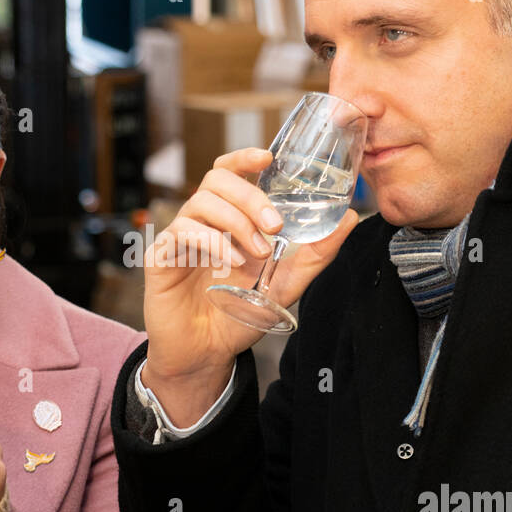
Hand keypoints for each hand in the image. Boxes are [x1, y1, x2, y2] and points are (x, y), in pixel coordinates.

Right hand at [142, 147, 358, 425]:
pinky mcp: (161, 257)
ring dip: (236, 222)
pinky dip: (211, 242)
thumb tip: (351, 218)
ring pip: (201, 202)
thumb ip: (316, 253)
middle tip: (275, 224)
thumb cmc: (238, 316)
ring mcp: (180, 237)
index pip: (229, 172)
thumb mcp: (287, 284)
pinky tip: (229, 263)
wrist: (207, 354)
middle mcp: (203, 222)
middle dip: (250, 196)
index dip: (244, 157)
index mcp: (229, 219)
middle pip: (216, 179)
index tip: (268, 157)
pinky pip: (182, 231)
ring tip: (256, 254)